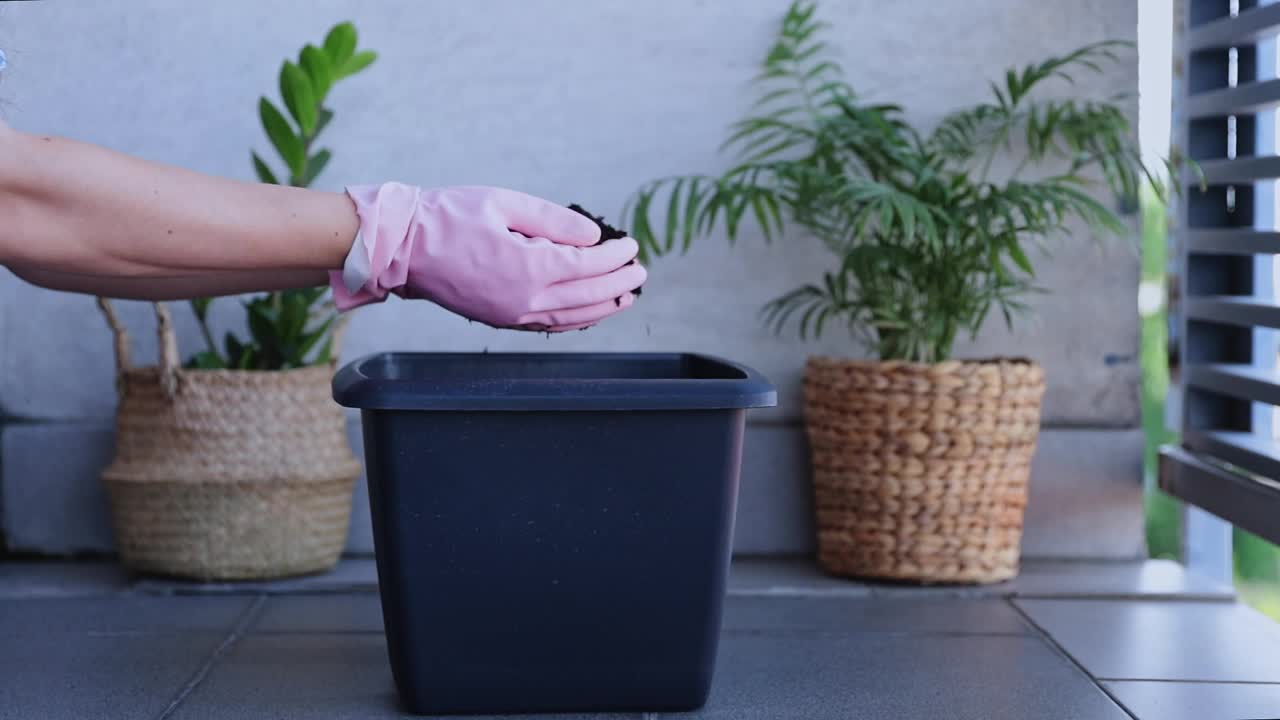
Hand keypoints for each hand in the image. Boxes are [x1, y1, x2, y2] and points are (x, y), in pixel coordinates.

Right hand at [331, 183, 644, 331]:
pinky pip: (549, 326)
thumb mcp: (505, 204)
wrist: (402, 248)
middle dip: (618, 282)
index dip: (615, 256)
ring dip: (603, 306)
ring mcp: (512, 314)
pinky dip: (576, 319)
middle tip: (641, 272)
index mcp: (528, 267)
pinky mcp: (501, 320)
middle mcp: (524, 299)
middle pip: (587, 295)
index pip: (587, 264)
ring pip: (572, 317)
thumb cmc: (448, 217)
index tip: (632, 245)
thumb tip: (594, 237)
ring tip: (625, 294)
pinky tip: (589, 311)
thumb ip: (553, 221)